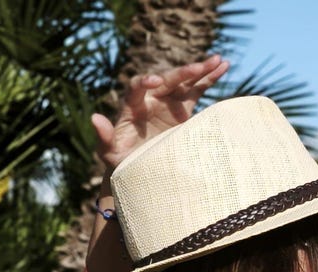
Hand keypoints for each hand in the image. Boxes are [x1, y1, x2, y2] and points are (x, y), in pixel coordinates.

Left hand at [91, 56, 228, 170]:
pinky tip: (223, 66)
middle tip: (197, 68)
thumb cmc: (123, 162)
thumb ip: (103, 137)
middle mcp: (150, 98)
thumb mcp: (110, 154)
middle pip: (166, 79)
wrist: (138, 166)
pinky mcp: (182, 109)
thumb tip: (94, 118)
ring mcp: (167, 102)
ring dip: (200, 70)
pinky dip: (209, 78)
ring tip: (217, 60)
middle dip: (181, 73)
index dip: (145, 81)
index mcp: (132, 106)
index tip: (155, 82)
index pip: (137, 86)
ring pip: (184, 81)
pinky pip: (196, 90)